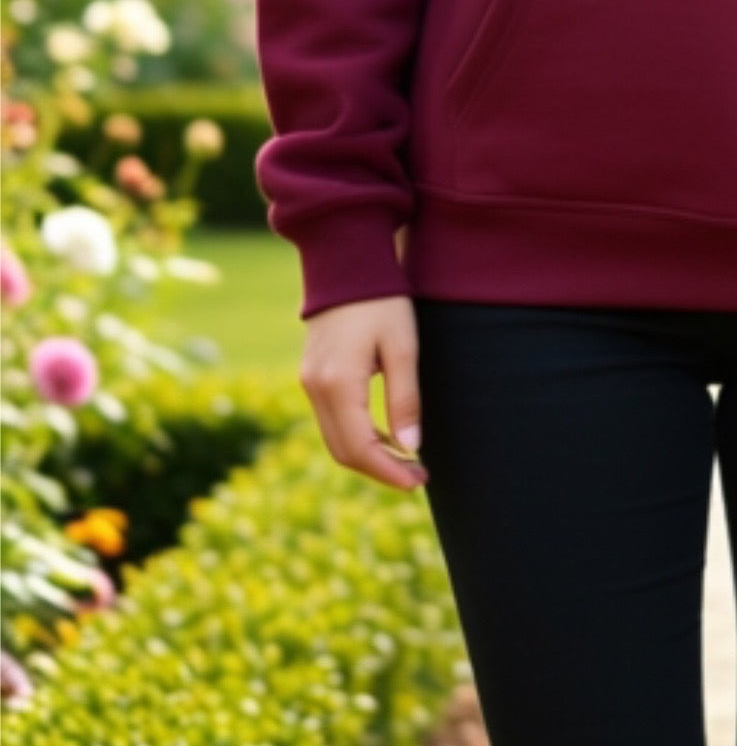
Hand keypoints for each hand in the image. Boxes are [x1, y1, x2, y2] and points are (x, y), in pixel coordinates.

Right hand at [298, 221, 427, 494]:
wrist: (346, 264)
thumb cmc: (382, 301)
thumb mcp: (402, 347)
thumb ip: (405, 399)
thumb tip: (411, 447)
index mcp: (337, 383)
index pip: (359, 448)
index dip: (388, 472)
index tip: (418, 482)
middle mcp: (315, 388)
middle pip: (343, 451)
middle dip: (380, 470)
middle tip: (418, 477)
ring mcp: (310, 383)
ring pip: (336, 439)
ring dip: (369, 456)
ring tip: (408, 461)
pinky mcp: (313, 376)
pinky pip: (333, 420)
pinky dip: (359, 436)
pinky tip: (387, 437)